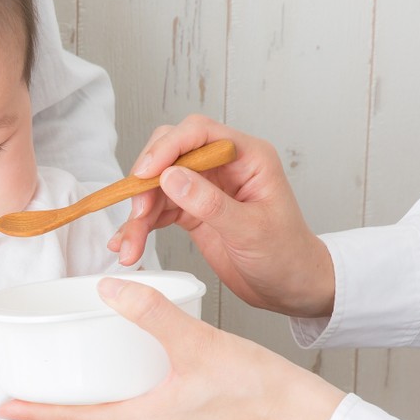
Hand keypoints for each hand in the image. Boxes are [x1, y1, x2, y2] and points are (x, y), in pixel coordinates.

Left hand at [0, 278, 345, 419]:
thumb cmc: (257, 389)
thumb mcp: (194, 340)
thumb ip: (149, 311)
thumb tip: (110, 288)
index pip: (74, 418)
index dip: (36, 412)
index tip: (4, 408)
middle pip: (98, 418)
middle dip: (72, 398)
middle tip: (48, 376)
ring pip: (129, 417)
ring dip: (110, 395)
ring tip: (97, 367)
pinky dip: (142, 397)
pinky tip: (152, 374)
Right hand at [109, 115, 333, 318]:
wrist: (291, 288)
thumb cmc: (287, 256)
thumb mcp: (250, 230)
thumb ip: (210, 203)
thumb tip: (171, 177)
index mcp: (247, 157)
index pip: (198, 132)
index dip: (167, 148)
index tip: (145, 174)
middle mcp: (223, 166)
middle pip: (170, 152)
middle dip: (147, 180)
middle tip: (137, 210)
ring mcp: (205, 187)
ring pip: (158, 184)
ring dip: (139, 212)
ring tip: (129, 245)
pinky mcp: (192, 210)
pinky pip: (158, 208)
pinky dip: (141, 225)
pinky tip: (128, 242)